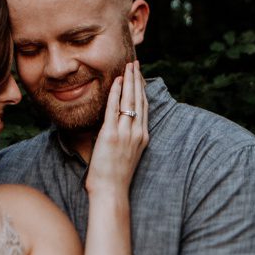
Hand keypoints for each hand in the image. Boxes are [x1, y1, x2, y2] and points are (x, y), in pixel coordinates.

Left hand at [84, 61, 148, 198]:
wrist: (112, 191)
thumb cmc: (115, 176)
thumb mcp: (126, 154)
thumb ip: (126, 138)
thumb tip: (119, 125)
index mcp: (142, 137)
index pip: (144, 107)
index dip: (142, 89)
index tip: (139, 75)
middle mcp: (137, 132)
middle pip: (139, 100)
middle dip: (137, 79)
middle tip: (135, 63)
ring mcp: (125, 133)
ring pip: (129, 101)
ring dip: (129, 81)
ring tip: (128, 66)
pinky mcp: (111, 135)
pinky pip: (114, 109)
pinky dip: (115, 94)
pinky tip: (117, 82)